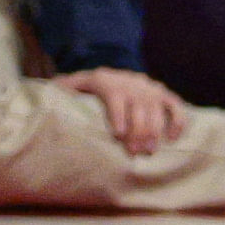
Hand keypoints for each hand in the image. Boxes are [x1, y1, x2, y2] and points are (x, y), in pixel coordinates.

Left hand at [53, 67, 189, 154]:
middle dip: (136, 133)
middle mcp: (133, 84)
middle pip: (138, 111)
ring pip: (156, 113)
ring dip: (153, 133)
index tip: (119, 134)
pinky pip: (176, 108)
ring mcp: (151, 90)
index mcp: (109, 82)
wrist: (119, 72)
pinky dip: (178, 123)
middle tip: (134, 152)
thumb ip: (65, 87)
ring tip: (148, 151)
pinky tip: (171, 139)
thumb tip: (46, 91)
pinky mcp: (165, 95)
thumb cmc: (95, 85)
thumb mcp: (79, 83)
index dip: (118, 117)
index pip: (116, 99)